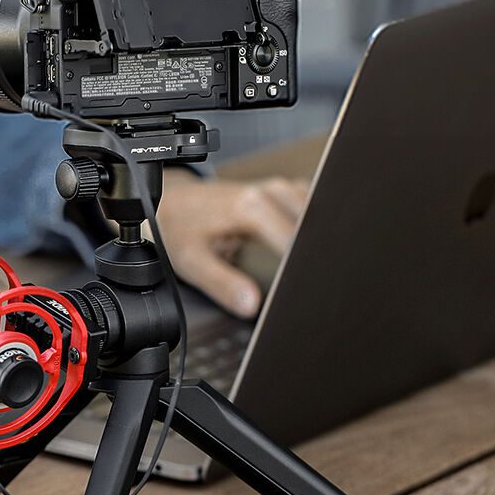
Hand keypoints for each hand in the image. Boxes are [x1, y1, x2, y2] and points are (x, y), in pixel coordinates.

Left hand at [156, 171, 308, 317]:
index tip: (304, 295)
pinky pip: (315, 214)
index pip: (297, 245)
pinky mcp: (286, 193)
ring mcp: (282, 189)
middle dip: (316, 260)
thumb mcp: (192, 261)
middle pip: (315, 231)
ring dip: (319, 247)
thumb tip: (251, 305)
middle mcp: (272, 192)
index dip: (303, 273)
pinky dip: (316, 235)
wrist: (173, 201)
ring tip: (311, 275)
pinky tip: (308, 256)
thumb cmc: (180, 228)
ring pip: (321, 220)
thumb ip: (223, 284)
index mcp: (253, 206)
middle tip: (310, 289)